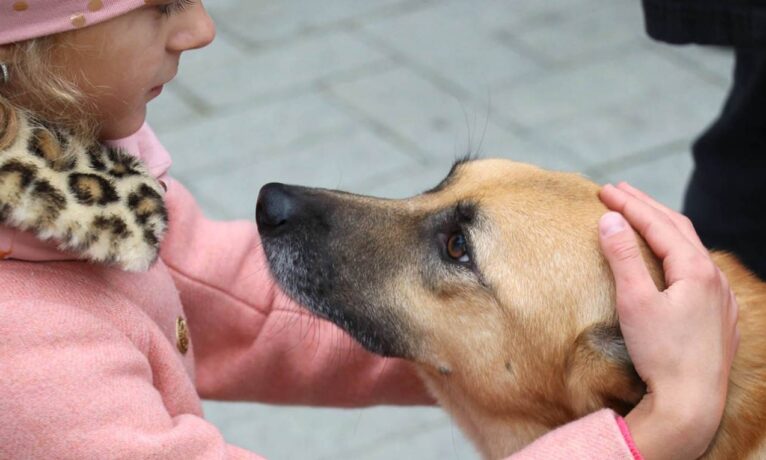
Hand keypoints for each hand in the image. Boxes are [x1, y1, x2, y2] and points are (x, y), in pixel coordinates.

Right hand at [598, 183, 739, 459]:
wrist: (692, 403)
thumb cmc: (661, 353)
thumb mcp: (634, 301)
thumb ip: (623, 256)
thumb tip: (610, 219)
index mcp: (695, 269)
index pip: (658, 223)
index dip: (629, 204)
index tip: (603, 190)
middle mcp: (715, 277)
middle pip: (679, 228)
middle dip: (647, 206)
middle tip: (619, 191)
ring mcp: (722, 297)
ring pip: (692, 248)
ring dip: (664, 227)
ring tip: (641, 215)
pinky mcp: (720, 316)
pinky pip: (700, 270)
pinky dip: (678, 251)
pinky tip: (671, 257)